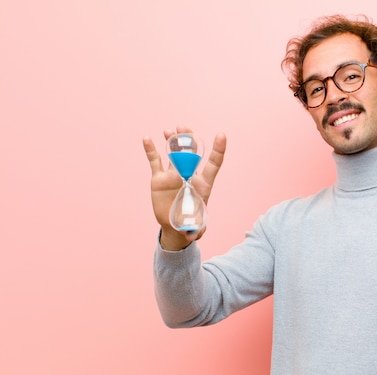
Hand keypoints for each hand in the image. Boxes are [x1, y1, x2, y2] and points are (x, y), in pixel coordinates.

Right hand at [143, 126, 226, 249]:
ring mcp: (173, 175)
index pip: (213, 164)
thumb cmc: (191, 224)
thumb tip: (192, 237)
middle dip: (188, 139)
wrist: (175, 226)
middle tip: (183, 127)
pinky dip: (150, 149)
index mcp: (203, 184)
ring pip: (173, 153)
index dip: (218, 150)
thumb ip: (195, 230)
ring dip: (172, 140)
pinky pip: (154, 161)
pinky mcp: (159, 179)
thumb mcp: (195, 229)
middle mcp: (189, 175)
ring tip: (170, 130)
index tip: (221, 135)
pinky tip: (147, 138)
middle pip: (191, 153)